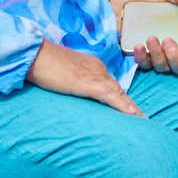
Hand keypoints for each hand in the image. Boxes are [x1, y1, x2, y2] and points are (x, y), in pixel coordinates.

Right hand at [28, 41, 144, 114]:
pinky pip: (111, 96)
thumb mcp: (60, 76)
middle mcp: (99, 70)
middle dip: (131, 106)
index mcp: (93, 67)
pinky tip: (134, 116)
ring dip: (132, 110)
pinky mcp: (89, 83)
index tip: (132, 111)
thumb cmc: (41, 65)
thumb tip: (72, 95)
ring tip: (144, 123)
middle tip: (144, 120)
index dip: (122, 99)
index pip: (112, 86)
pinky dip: (124, 107)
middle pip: (119, 90)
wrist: (33, 54)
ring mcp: (95, 75)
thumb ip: (70, 84)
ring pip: (119, 94)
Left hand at [110, 0, 177, 76]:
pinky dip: (142, 57)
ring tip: (151, 38)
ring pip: (162, 66)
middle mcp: (175, 54)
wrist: (132, 9)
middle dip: (175, 56)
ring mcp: (159, 59)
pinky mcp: (143, 59)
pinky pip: (144, 64)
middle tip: (168, 40)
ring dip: (157, 54)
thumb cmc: (155, 6)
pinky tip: (139, 46)